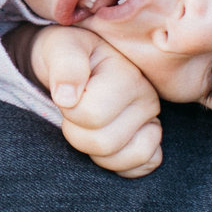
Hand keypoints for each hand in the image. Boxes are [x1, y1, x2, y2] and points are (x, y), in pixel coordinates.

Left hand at [20, 24, 164, 176]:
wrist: (74, 61)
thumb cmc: (67, 54)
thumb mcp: (59, 47)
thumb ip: (64, 65)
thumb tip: (67, 97)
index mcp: (127, 74)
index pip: (92, 115)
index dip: (69, 111)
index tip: (67, 95)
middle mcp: (147, 98)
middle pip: (104, 143)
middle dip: (76, 134)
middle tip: (72, 114)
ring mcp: (152, 120)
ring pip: (123, 159)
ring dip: (94, 151)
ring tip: (86, 127)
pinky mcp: (151, 139)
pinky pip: (145, 164)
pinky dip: (120, 163)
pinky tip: (104, 146)